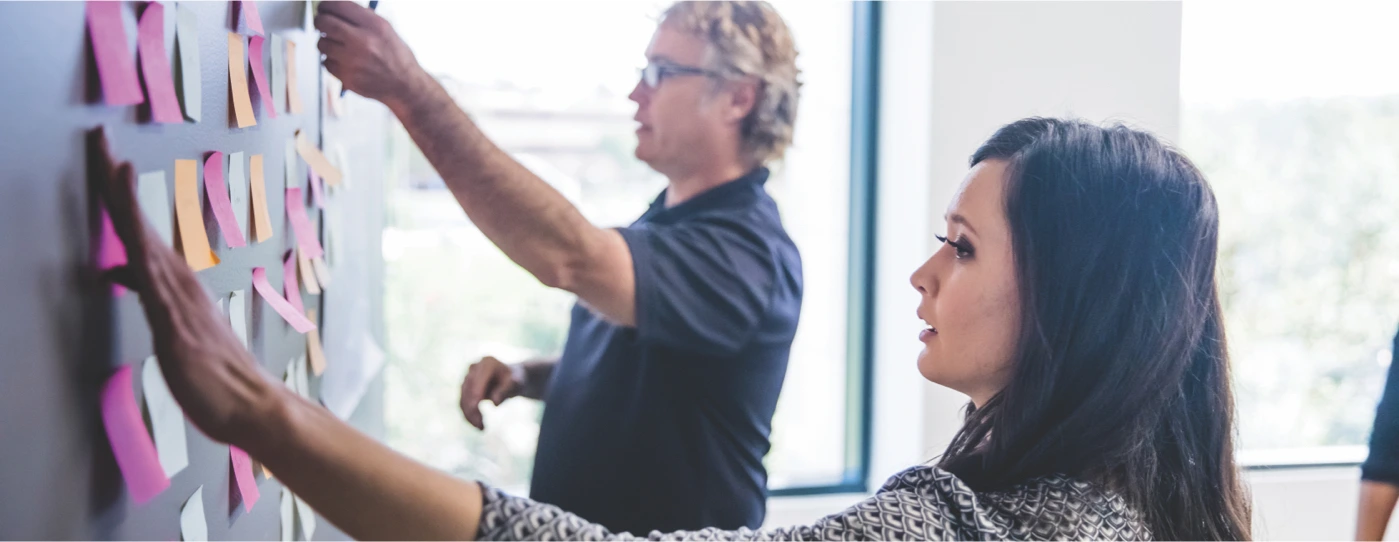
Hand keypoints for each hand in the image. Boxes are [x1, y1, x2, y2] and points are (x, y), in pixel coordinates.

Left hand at [89, 127, 279, 447]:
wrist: (253, 404)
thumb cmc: (214, 375)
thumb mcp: (169, 328)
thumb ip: (144, 292)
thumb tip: (113, 267)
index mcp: (176, 281)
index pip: (139, 228)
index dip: (119, 192)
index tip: (107, 155)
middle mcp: (177, 279)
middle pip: (137, 221)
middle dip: (114, 179)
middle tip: (98, 136)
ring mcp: (177, 298)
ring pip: (143, 238)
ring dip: (123, 199)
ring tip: (109, 160)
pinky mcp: (174, 321)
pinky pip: (150, 276)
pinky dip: (139, 245)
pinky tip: (129, 234)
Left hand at [314, 1, 429, 107]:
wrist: (404, 85)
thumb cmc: (395, 56)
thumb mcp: (385, 29)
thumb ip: (361, 18)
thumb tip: (334, 9)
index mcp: (374, 25)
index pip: (338, 6)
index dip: (326, 6)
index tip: (324, 9)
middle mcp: (363, 41)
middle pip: (324, 23)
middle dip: (320, 21)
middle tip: (322, 24)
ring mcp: (354, 60)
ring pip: (322, 44)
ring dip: (326, 43)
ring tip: (338, 46)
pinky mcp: (347, 77)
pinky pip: (326, 62)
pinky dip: (331, 61)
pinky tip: (344, 61)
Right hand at [458, 356, 521, 429]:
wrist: (512, 379)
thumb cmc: (516, 380)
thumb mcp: (516, 384)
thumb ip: (506, 390)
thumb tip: (494, 403)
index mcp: (487, 363)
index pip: (478, 380)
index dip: (475, 393)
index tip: (475, 408)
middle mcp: (474, 368)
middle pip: (468, 390)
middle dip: (472, 409)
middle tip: (481, 427)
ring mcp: (468, 377)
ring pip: (463, 398)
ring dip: (469, 415)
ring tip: (481, 428)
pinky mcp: (465, 388)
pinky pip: (463, 403)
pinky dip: (469, 415)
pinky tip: (478, 425)